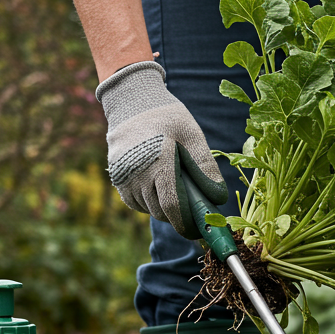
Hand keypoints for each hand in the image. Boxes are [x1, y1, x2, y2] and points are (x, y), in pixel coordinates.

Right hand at [96, 61, 227, 239]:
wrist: (132, 103)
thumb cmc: (168, 117)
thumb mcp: (192, 134)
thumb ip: (205, 165)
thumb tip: (217, 197)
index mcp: (159, 160)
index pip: (172, 205)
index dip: (186, 223)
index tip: (198, 231)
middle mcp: (137, 172)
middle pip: (161, 211)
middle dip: (179, 215)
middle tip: (193, 208)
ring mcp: (124, 177)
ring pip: (148, 209)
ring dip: (164, 208)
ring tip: (175, 189)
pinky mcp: (116, 179)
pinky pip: (136, 203)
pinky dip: (149, 203)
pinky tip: (157, 186)